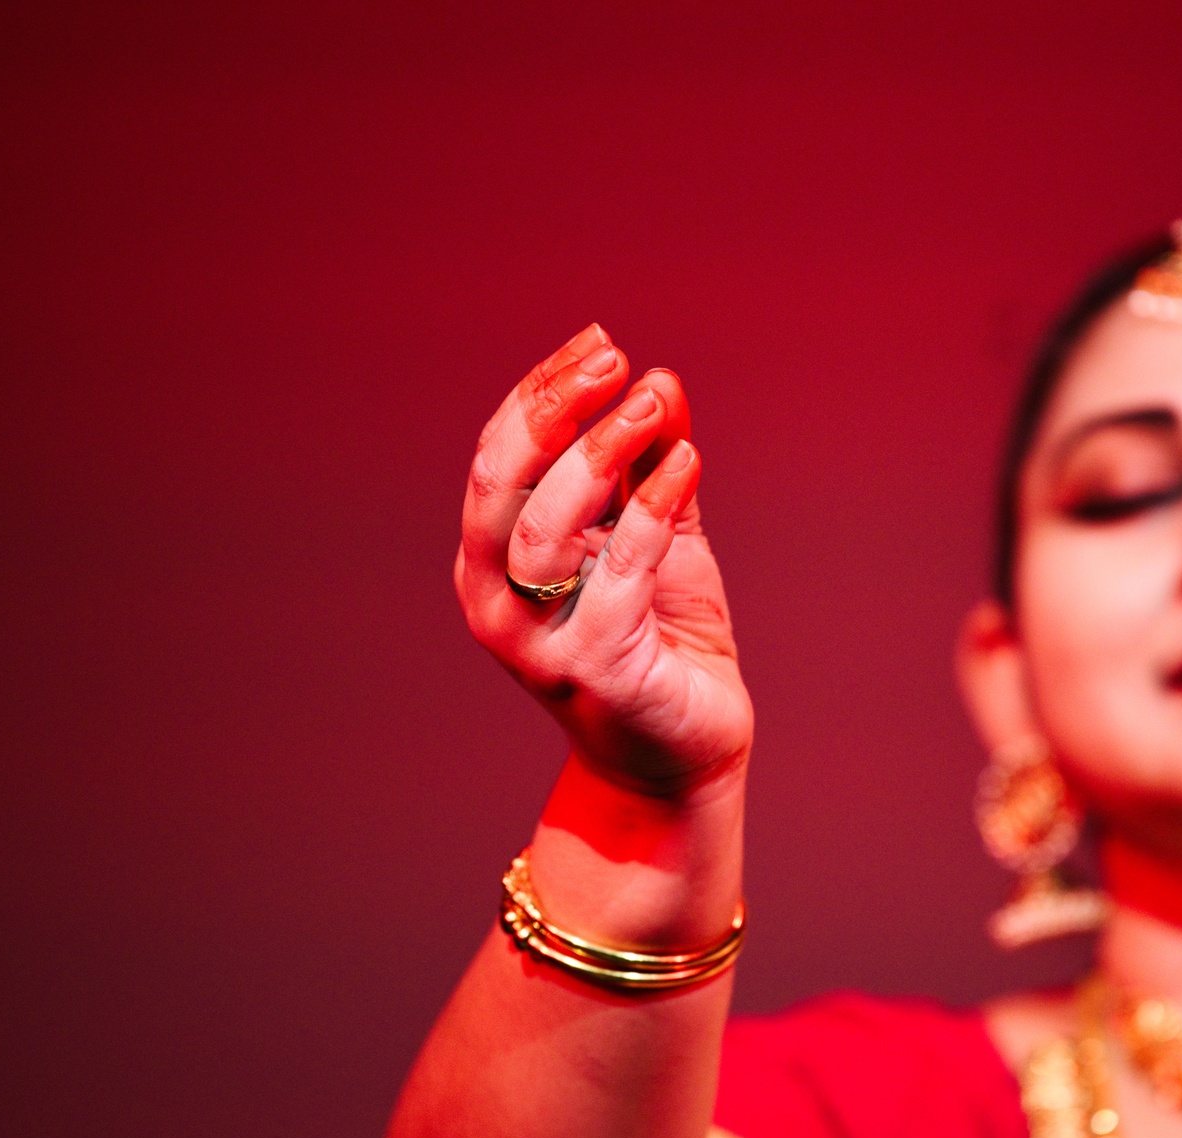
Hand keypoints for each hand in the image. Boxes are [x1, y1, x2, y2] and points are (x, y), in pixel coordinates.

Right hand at [456, 325, 751, 801]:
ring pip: (543, 530)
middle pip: (501, 485)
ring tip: (652, 406)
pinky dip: (650, 514)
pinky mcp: (592, 671)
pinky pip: (617, 578)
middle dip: (552, 413)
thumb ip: (651, 466)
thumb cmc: (663, 636)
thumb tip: (662, 381)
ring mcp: (535, 641)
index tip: (601, 344)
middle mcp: (496, 598)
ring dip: (598, 455)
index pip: (498, 457)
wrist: (685, 749)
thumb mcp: (659, 534)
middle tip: (614, 363)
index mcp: (493, 556)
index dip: (541, 393)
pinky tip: (687, 464)